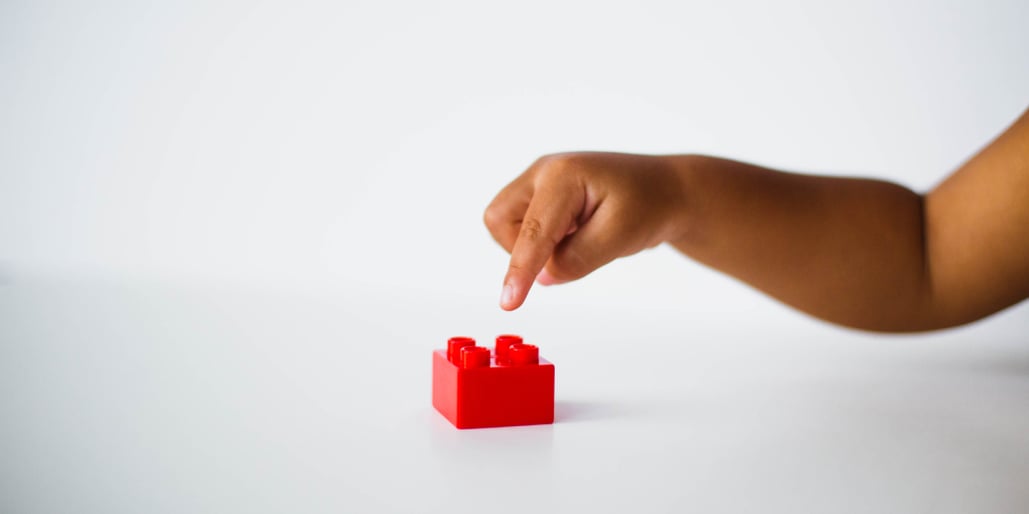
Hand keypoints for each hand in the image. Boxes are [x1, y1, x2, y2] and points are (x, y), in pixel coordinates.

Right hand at [484, 152, 688, 309]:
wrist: (666, 190)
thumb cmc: (649, 205)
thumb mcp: (620, 237)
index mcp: (563, 175)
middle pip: (500, 220)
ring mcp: (540, 180)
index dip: (520, 269)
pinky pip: (522, 225)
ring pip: (507, 225)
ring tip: (579, 239)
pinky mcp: (541, 194)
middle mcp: (544, 171)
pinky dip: (541, 241)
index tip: (508, 302)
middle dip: (521, 249)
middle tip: (567, 254)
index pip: (532, 232)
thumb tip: (542, 277)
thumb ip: (577, 259)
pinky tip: (575, 234)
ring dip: (532, 246)